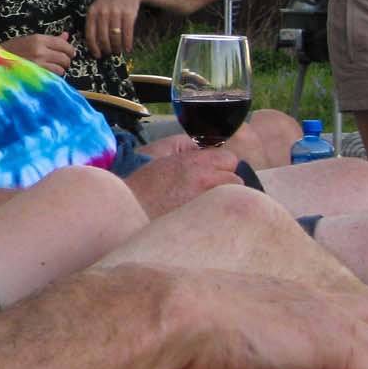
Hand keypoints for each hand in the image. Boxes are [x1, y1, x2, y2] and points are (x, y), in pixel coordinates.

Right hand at [1, 32, 74, 74]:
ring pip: (61, 70)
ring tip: (51, 70)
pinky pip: (53, 78)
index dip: (70, 50)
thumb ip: (50, 40)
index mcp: (38, 39)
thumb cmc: (11, 51)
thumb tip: (66, 35)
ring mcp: (38, 65)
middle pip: (65, 58)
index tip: (69, 54)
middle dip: (65, 61)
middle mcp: (40, 51)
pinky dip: (53, 78)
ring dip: (59, 71)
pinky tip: (46, 76)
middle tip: (59, 63)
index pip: (64, 45)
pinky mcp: (36, 76)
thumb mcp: (30, 40)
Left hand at [85, 0, 146, 57]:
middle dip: (106, 48)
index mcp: (92, 12)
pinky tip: (128, 48)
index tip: (97, 55)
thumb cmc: (109, 1)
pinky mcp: (128, 13)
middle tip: (109, 53)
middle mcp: (103, 13)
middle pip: (103, 37)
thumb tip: (94, 44)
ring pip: (115, 36)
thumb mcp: (97, 7)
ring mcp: (116, 13)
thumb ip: (94, 22)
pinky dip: (127, 43)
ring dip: (117, 47)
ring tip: (118, 52)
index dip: (93, 47)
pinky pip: (127, 32)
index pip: (90, 34)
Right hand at [123, 148, 242, 216]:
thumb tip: (208, 150)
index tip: (212, 168)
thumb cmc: (144, 181)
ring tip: (203, 200)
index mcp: (196, 164)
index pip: (231, 159)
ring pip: (230, 199)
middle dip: (224, 181)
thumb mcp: (164, 151)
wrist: (130, 207)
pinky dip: (213, 213)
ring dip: (221, 198)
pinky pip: (219, 215)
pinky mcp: (203, 222)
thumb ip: (190, 146)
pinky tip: (199, 213)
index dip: (222, 163)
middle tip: (206, 185)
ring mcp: (206, 205)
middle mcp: (205, 183)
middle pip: (236, 180)